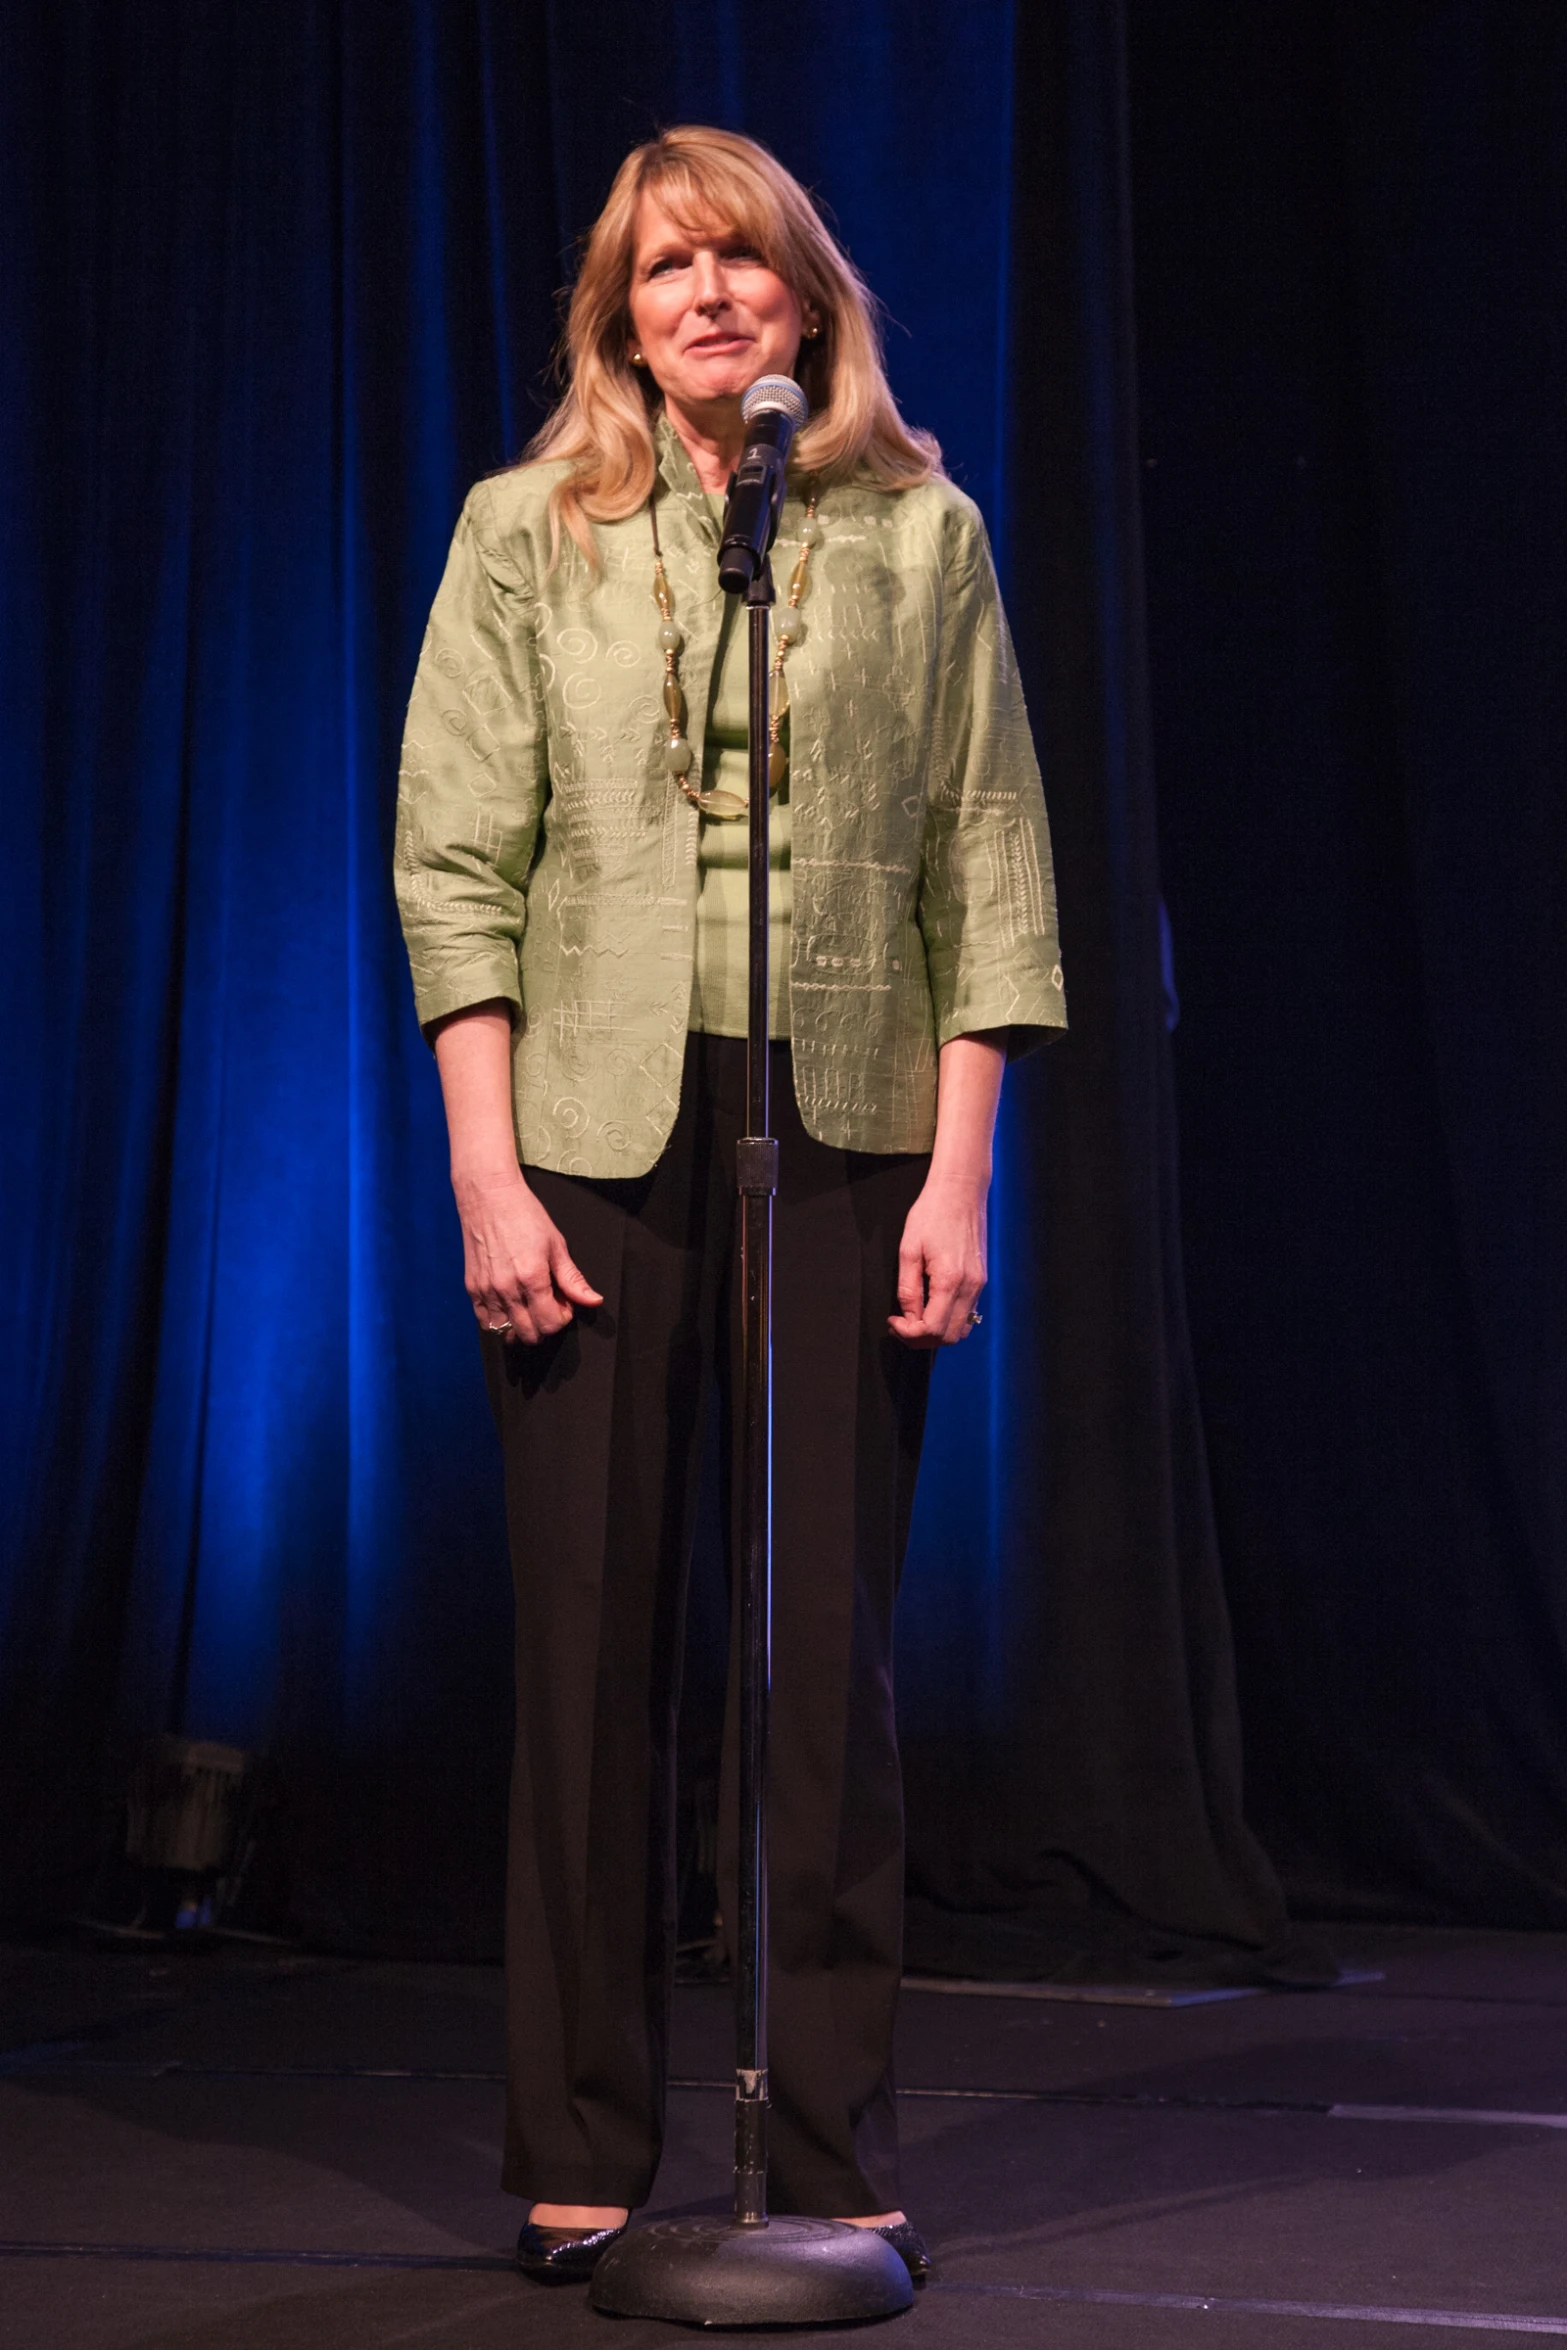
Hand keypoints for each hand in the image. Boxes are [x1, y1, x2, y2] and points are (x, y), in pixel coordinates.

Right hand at [453, 1164, 602, 1344]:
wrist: (489, 1197)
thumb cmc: (524, 1215)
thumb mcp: (556, 1245)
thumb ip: (573, 1279)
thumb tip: (593, 1301)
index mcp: (532, 1278)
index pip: (549, 1324)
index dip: (562, 1318)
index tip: (563, 1303)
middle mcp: (507, 1289)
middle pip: (529, 1334)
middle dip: (544, 1325)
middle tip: (547, 1304)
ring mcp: (486, 1290)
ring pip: (505, 1332)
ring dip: (521, 1326)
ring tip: (528, 1305)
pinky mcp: (472, 1288)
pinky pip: (485, 1321)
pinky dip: (499, 1320)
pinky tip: (509, 1304)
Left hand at [887, 1173, 987, 1348]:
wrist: (961, 1191)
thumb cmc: (932, 1213)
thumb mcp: (909, 1249)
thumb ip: (908, 1288)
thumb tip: (908, 1316)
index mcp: (950, 1280)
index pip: (932, 1329)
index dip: (909, 1333)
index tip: (893, 1321)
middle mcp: (970, 1287)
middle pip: (949, 1337)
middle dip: (922, 1339)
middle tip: (901, 1325)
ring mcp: (979, 1284)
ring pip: (962, 1329)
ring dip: (937, 1332)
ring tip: (914, 1318)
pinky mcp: (981, 1279)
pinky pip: (968, 1313)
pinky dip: (949, 1320)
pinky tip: (931, 1306)